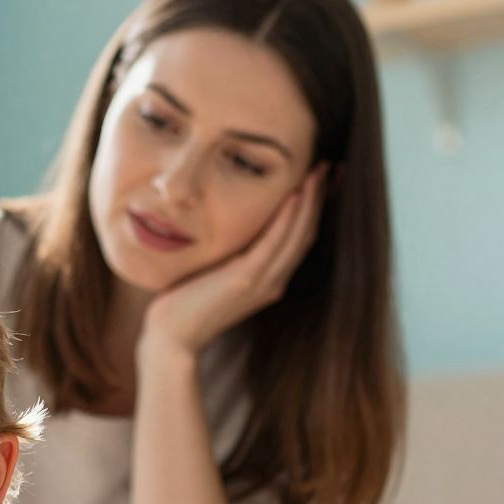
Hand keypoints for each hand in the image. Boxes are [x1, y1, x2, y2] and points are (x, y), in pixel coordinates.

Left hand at [140, 163, 331, 358]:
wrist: (172, 337)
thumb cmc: (186, 304)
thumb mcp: (217, 271)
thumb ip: (233, 252)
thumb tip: (232, 223)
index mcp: (270, 279)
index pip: (301, 237)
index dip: (316, 207)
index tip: (323, 179)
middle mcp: (274, 281)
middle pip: (307, 232)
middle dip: (320, 198)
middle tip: (331, 166)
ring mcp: (263, 281)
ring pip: (298, 235)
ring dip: (311, 201)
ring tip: (319, 171)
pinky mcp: (246, 279)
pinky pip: (274, 244)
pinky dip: (286, 220)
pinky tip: (294, 195)